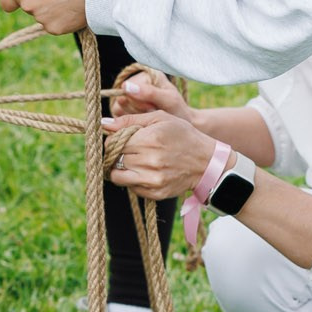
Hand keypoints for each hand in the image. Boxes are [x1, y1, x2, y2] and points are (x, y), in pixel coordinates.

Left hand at [0, 0, 94, 34]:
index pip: (6, 1)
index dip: (12, 0)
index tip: (19, 0)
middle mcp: (27, 5)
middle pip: (28, 7)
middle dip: (39, 0)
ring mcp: (40, 19)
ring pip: (43, 16)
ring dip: (52, 9)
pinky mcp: (54, 29)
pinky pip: (55, 24)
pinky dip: (63, 19)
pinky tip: (74, 8)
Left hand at [102, 110, 219, 200]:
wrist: (206, 162)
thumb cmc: (182, 135)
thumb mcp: (160, 118)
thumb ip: (130, 120)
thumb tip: (104, 123)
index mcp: (149, 140)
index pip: (114, 143)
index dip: (114, 140)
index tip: (121, 139)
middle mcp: (149, 161)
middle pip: (115, 159)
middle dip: (118, 154)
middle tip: (129, 150)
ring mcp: (152, 180)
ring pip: (118, 176)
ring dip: (121, 169)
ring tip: (133, 162)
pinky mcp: (155, 193)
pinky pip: (131, 188)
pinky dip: (133, 180)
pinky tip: (145, 171)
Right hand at [114, 69, 191, 122]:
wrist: (181, 124)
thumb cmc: (178, 111)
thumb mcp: (169, 101)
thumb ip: (149, 93)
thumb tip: (125, 86)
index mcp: (147, 74)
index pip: (128, 87)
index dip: (138, 102)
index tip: (153, 107)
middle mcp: (136, 82)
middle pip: (122, 98)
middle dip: (137, 110)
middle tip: (152, 113)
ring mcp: (129, 95)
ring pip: (118, 108)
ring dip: (134, 116)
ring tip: (149, 116)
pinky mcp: (125, 108)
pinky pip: (119, 116)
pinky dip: (131, 122)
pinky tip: (143, 121)